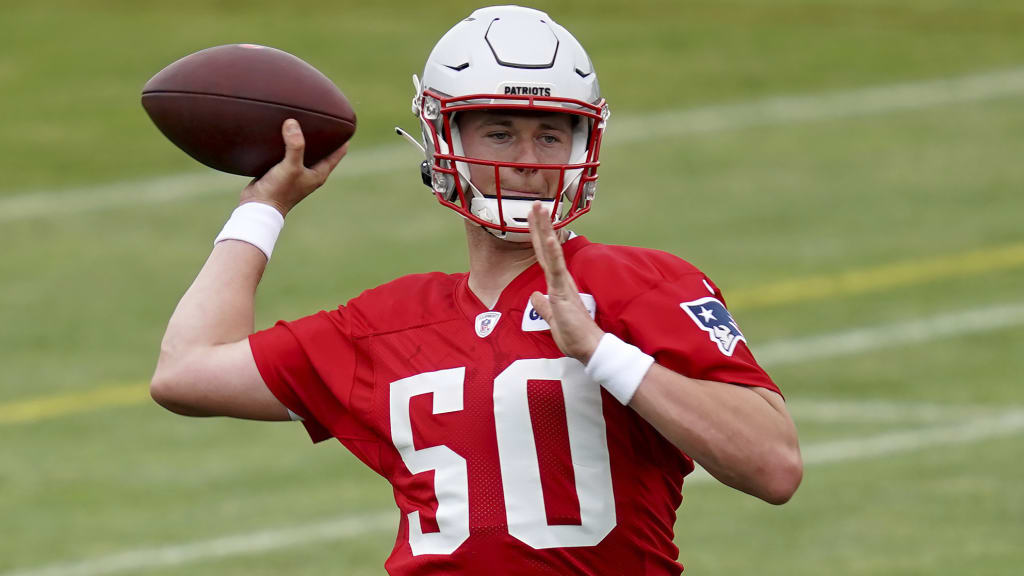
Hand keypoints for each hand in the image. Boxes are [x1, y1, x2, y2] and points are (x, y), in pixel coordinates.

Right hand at [239, 119, 348, 216]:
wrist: (258, 206)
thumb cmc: (279, 191)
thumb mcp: (291, 167)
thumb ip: (294, 146)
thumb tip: (292, 123)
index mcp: (319, 173)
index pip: (337, 153)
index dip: (343, 139)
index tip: (345, 124)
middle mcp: (310, 172)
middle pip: (322, 150)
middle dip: (322, 136)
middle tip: (322, 117)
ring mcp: (296, 172)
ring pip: (303, 151)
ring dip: (303, 139)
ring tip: (302, 121)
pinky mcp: (282, 171)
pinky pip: (288, 153)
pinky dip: (287, 144)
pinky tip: (282, 133)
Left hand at [527, 201, 604, 362]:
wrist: (589, 348)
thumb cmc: (575, 336)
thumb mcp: (553, 320)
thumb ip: (543, 307)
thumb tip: (535, 297)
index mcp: (557, 285)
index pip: (544, 256)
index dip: (537, 237)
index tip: (532, 219)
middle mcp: (560, 279)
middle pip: (546, 247)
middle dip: (540, 225)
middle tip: (534, 203)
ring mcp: (561, 283)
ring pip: (550, 251)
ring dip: (544, 229)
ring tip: (539, 208)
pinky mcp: (563, 291)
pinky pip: (556, 268)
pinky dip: (553, 252)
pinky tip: (548, 237)